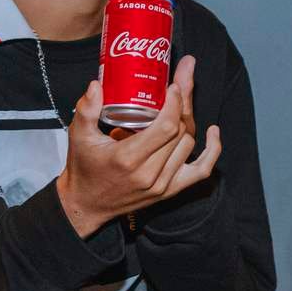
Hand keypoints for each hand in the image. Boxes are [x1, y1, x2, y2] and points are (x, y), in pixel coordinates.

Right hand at [56, 55, 222, 237]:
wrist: (86, 205)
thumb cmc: (83, 169)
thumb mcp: (79, 137)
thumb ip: (86, 110)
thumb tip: (96, 85)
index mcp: (128, 158)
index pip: (166, 127)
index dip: (175, 103)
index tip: (173, 86)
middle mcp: (149, 173)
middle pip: (180, 132)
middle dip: (182, 105)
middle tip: (180, 85)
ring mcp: (163, 185)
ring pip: (189, 145)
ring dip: (187, 122)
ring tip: (180, 103)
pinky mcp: (170, 191)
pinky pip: (202, 170)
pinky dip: (212, 150)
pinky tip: (212, 131)